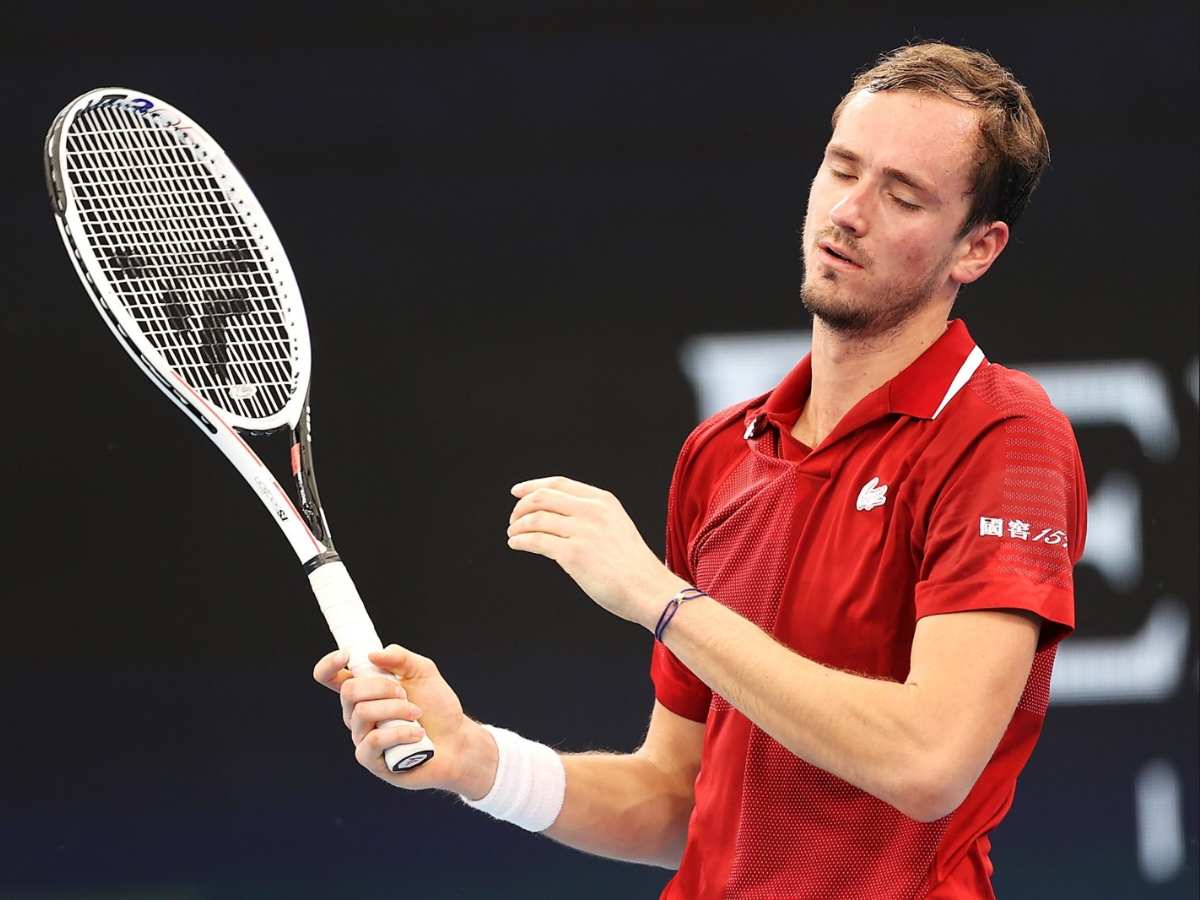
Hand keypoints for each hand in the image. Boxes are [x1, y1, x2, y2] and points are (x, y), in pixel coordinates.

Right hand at [313, 644, 497, 798]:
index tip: (346, 655)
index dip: (329, 665)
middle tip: (404, 693)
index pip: (331, 677)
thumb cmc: (437, 707)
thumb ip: (400, 657)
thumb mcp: (423, 671)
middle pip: (349, 691)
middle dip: (381, 687)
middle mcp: (358, 714)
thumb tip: (372, 654)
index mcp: (365, 691)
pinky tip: (417, 734)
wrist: (457, 741)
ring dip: (395, 709)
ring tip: (417, 714)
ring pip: (362, 713)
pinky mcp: (372, 760)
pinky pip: (373, 741)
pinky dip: (399, 733)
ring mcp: (363, 737)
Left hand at [506, 476, 686, 628]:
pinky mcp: (573, 554)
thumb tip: (555, 520)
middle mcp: (592, 510)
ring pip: (536, 518)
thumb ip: (591, 518)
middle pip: (542, 497)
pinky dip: (520, 540)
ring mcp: (582, 531)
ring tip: (513, 534)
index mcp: (603, 500)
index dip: (533, 486)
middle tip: (513, 519)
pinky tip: (516, 544)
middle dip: (522, 507)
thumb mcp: (616, 527)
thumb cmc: (633, 566)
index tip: (517, 492)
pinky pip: (535, 541)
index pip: (559, 484)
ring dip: (518, 525)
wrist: (649, 589)